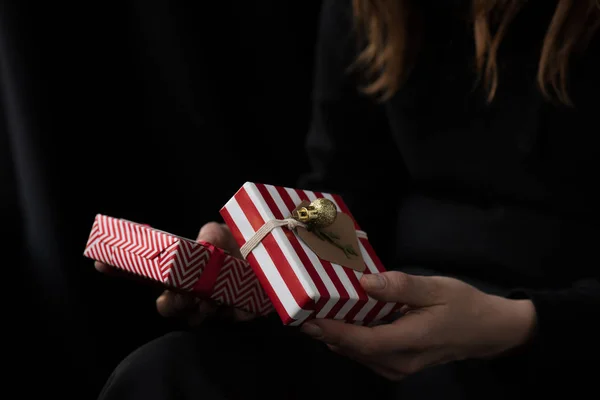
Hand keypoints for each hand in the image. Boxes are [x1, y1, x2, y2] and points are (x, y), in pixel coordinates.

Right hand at [95, 222, 256, 324]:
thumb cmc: (248, 245)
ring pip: (191, 317)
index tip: (100, 261)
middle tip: (184, 297)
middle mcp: (192, 289)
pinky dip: (233, 310)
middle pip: (165, 303)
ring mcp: (212, 305)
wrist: (282, 263)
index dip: (121, 267)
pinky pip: (226, 319)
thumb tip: (203, 240)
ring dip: (200, 309)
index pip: (147, 270)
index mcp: (184, 266)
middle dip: (171, 302)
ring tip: (215, 299)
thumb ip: (211, 235)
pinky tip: (241, 303)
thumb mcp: (229, 234)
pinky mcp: (236, 315)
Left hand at [300, 271, 536, 380]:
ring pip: (358, 354)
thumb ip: (401, 287)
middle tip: (302, 310)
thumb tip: (365, 282)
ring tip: (315, 313)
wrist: (485, 331)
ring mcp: (398, 368)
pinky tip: (342, 320)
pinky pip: (366, 354)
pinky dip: (350, 339)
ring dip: (336, 335)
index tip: (307, 319)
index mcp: (411, 340)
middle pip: (354, 350)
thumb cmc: (462, 305)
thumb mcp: (436, 288)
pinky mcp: (397, 365)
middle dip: (326, 332)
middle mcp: (400, 362)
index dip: (333, 331)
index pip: (363, 341)